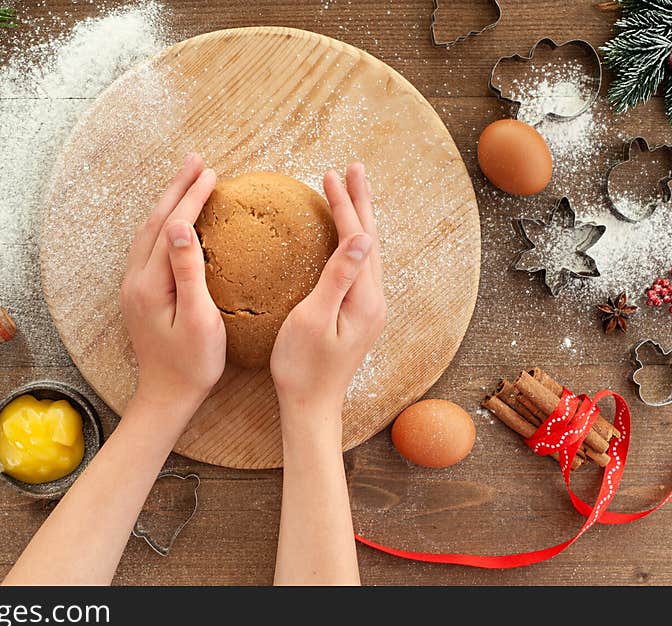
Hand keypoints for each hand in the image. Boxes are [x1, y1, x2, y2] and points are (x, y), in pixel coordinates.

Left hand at [121, 153, 224, 409]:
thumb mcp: (198, 319)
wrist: (167, 396)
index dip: (191, 197)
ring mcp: (133, 287)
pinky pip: (147, 246)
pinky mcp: (138, 294)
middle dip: (176, 189)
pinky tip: (173, 220)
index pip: (172, 227)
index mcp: (150, 284)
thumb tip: (181, 226)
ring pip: (148, 232)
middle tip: (196, 161)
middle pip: (154, 222)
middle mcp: (134, 280)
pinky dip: (162, 223)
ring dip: (167, 203)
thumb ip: (189, 271)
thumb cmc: (192, 364)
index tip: (211, 173)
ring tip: (186, 180)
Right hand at [270, 162, 386, 414]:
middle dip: (360, 202)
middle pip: (369, 239)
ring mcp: (369, 309)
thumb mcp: (314, 318)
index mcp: (364, 298)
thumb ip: (338, 276)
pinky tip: (347, 237)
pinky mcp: (360, 315)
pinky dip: (353, 242)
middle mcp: (373, 300)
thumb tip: (362, 237)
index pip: (355, 237)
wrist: (311, 406)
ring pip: (366, 251)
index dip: (344, 204)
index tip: (330, 175)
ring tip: (352, 192)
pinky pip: (360, 266)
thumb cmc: (303, 367)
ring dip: (360, 219)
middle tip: (353, 169)